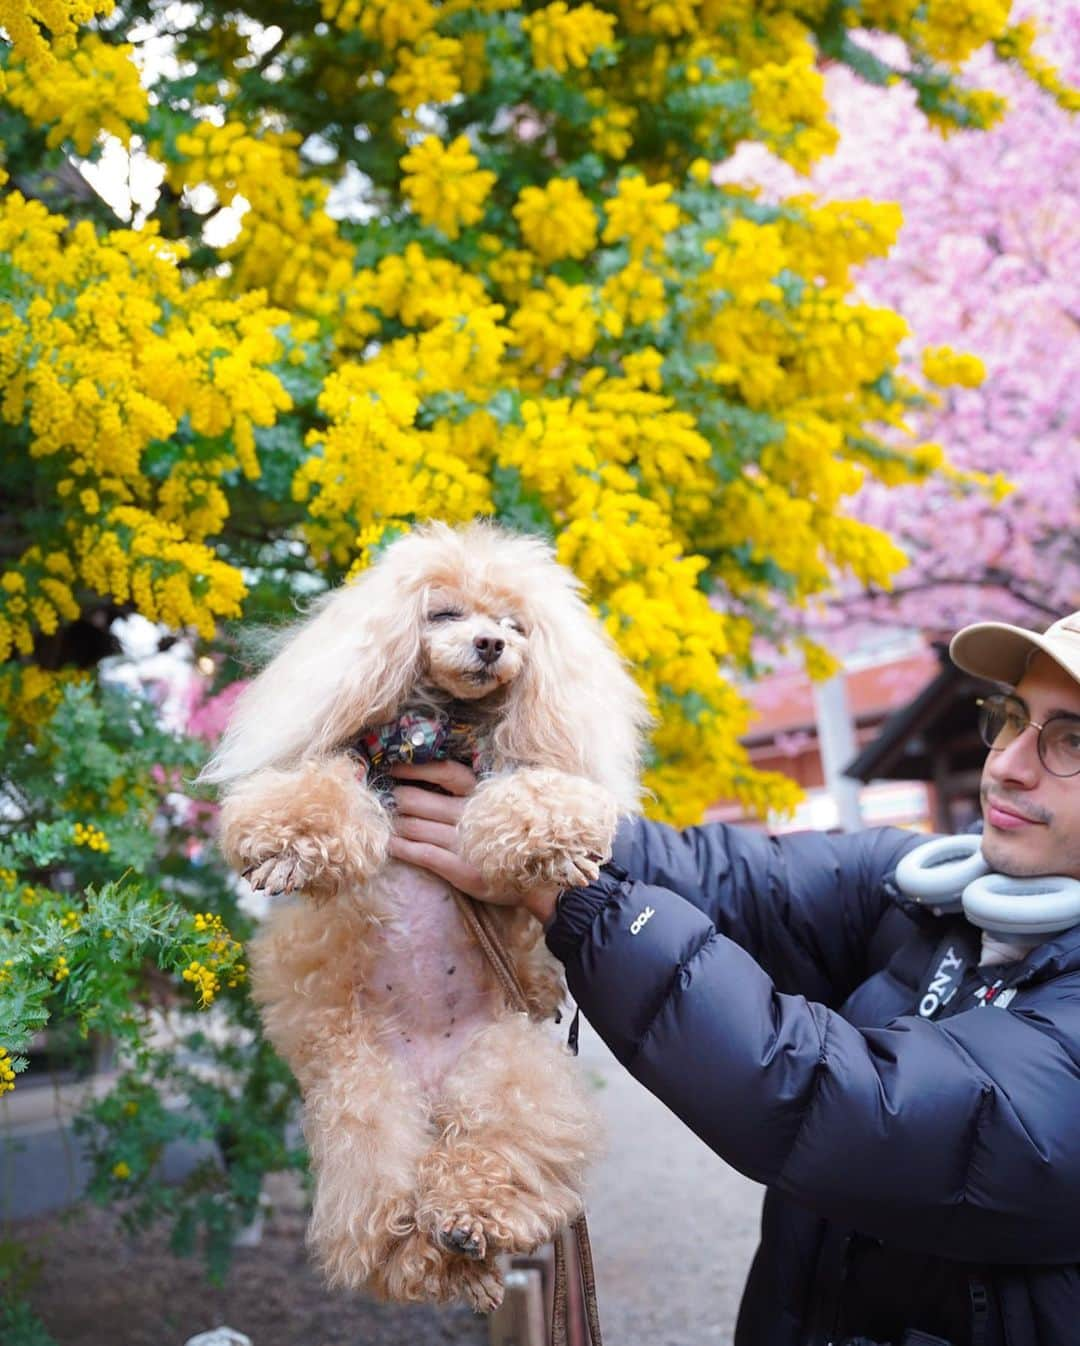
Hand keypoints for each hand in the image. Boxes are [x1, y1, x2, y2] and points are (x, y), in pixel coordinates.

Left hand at [387, 761, 559, 922]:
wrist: (543, 881)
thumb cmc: (515, 838)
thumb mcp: (501, 806)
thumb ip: (476, 792)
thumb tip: (434, 780)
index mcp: (484, 794)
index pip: (444, 771)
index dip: (415, 769)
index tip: (393, 768)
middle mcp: (472, 815)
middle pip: (417, 799)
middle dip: (394, 798)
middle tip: (381, 799)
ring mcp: (466, 843)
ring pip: (413, 827)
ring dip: (392, 824)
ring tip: (380, 821)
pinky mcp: (462, 870)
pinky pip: (422, 854)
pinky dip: (400, 848)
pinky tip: (389, 844)